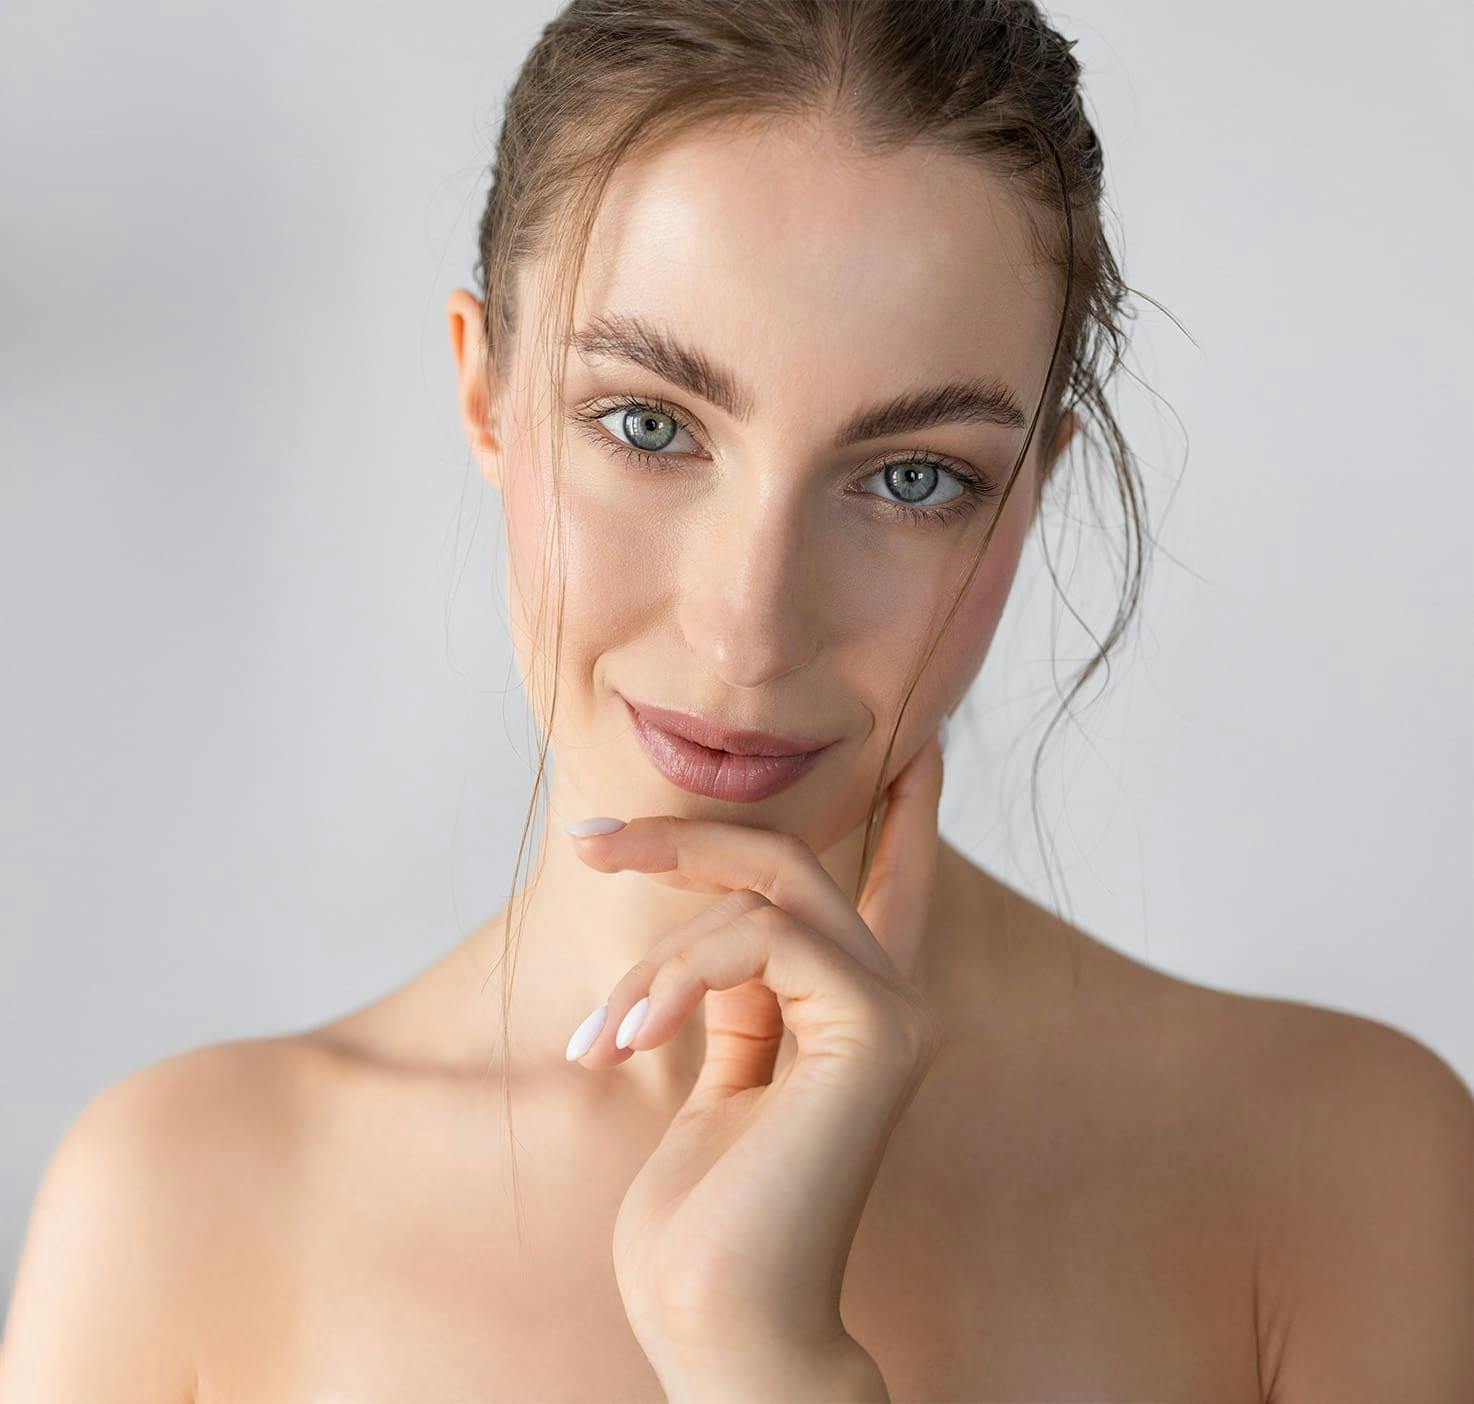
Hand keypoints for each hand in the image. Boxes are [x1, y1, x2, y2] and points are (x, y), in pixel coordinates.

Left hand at [564, 727, 946, 1398]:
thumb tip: (713, 918)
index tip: (918, 748)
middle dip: (685, 836)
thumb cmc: (702, 1222)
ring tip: (596, 1040)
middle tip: (587, 841)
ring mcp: (889, 1013)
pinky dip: (677, 976)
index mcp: (846, 1012)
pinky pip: (765, 938)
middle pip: (790, 858)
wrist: (720, 1326)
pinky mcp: (876, 1033)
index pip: (890, 885)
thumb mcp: (714, 1076)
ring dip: (655, 955)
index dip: (905, 816)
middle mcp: (882, 1000)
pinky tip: (620, 1040)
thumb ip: (739, 996)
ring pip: (765, 890)